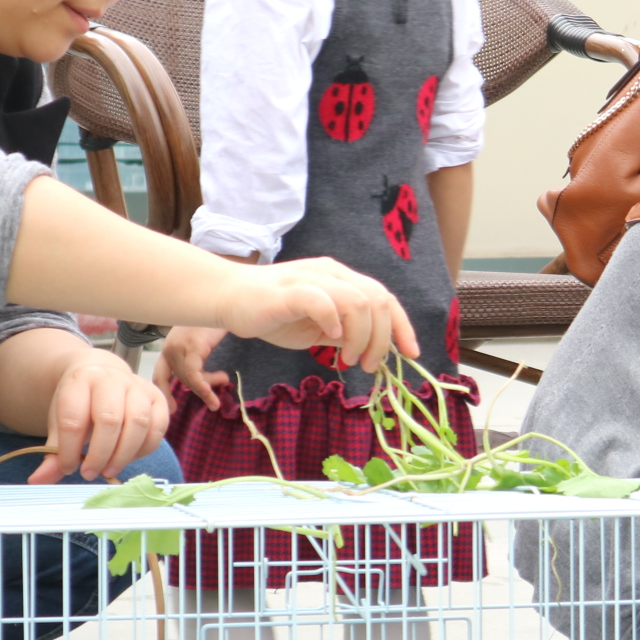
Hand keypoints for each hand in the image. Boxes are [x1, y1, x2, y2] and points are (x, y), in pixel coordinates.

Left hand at [30, 351, 169, 484]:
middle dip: (100, 454)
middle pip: (110, 420)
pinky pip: (158, 427)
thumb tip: (38, 481)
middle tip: (90, 473)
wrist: (101, 375)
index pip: (74, 419)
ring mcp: (139, 386)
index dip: (70, 450)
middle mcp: (112, 378)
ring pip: (138, 423)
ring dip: (123, 455)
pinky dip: (144, 449)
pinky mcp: (158, 397)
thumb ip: (53, 452)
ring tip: (109, 470)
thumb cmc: (80, 402)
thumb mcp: (60, 421)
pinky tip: (128, 458)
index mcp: (80, 380)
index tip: (68, 468)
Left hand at [153, 326, 230, 408]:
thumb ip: (198, 360)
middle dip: (200, 390)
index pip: (161, 374)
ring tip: (223, 388)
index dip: (164, 393)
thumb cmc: (217, 320)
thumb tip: (206, 382)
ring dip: (206, 389)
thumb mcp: (203, 343)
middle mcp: (170, 347)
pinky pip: (194, 375)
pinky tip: (211, 394)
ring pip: (188, 379)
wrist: (227, 302)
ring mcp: (179, 346)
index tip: (173, 408)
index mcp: (170, 346)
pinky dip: (202, 387)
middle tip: (215, 400)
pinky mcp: (192, 347)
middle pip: (180, 378)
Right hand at [214, 256, 417, 372]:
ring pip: (358, 301)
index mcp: (343, 279)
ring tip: (349, 359)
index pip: (385, 297)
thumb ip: (347, 334)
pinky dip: (333, 321)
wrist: (228, 298)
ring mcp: (311, 278)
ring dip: (361, 337)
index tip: (410, 354)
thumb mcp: (319, 328)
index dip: (402, 326)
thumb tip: (376, 350)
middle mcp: (332, 273)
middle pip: (378, 300)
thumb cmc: (274, 313)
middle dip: (382, 339)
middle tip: (368, 365)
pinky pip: (322, 300)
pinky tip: (330, 339)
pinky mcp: (289, 290)